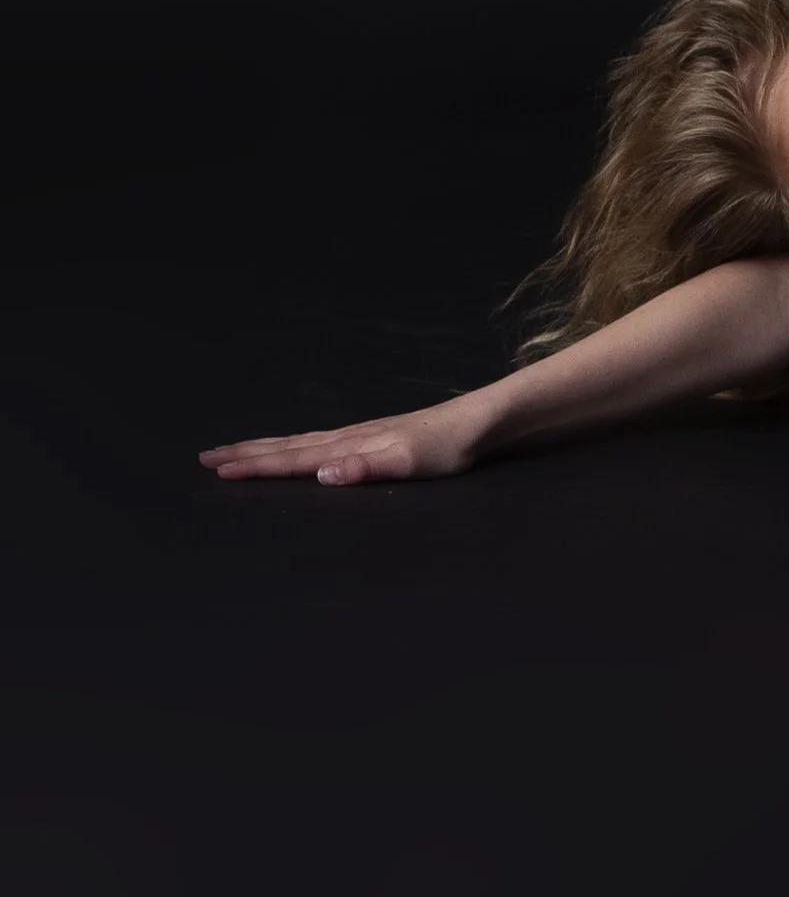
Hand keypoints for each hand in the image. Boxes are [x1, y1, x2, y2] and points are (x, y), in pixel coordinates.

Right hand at [198, 401, 482, 487]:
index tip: (217, 469)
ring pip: (299, 442)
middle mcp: (347, 437)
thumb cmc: (446, 448)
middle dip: (246, 453)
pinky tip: (296, 448)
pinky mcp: (372, 436)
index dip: (254, 466)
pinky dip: (294, 445)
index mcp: (349, 446)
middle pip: (287, 446)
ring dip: (265, 447)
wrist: (476, 422)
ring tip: (235, 449)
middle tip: (205, 457)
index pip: (293, 459)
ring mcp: (359, 434)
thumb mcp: (408, 463)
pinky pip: (318, 440)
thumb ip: (365, 468)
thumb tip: (321, 474)